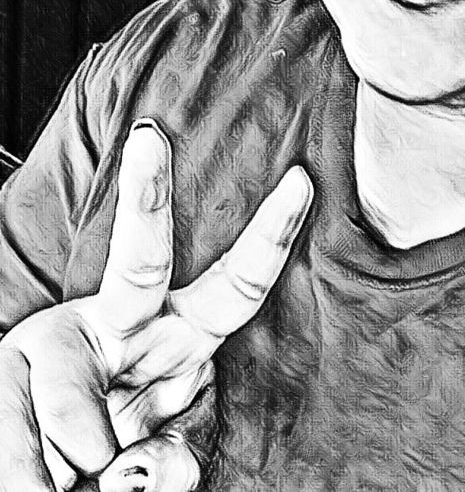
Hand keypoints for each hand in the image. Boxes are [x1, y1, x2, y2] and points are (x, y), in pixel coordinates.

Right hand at [0, 120, 312, 490]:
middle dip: (149, 194)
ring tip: (64, 482)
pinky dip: (27, 470)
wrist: (46, 460)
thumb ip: (171, 461)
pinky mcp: (10, 366)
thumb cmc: (124, 438)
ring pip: (64, 377)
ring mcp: (62, 336)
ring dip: (74, 444)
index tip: (302, 180)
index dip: (272, 236)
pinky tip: (35, 483)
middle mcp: (124, 319)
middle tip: (150, 140)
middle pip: (143, 258)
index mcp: (181, 331)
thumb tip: (137, 478)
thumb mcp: (165, 453)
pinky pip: (21, 428)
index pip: (237, 283)